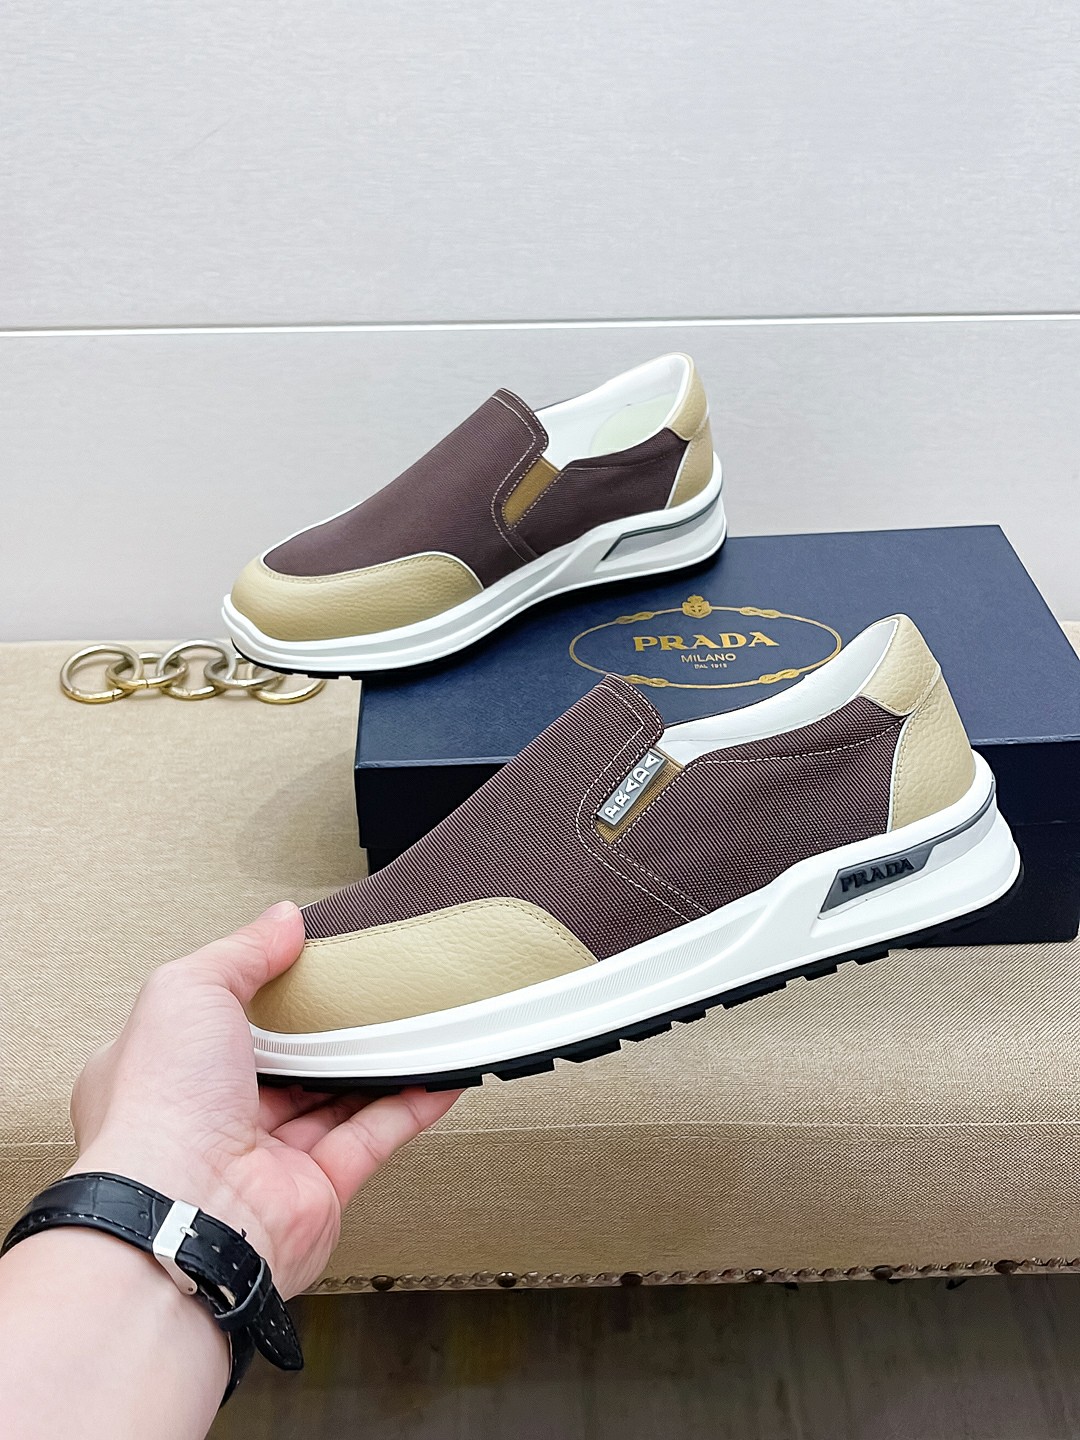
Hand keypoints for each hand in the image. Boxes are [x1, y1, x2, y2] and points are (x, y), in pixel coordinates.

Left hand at [68, 902, 458, 1297]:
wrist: (185, 1215)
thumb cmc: (160, 1111)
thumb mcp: (187, 991)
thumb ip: (241, 952)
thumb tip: (281, 921)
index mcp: (167, 1071)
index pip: (216, 1019)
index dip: (258, 990)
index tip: (303, 962)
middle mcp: (211, 1119)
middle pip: (282, 1061)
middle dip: (322, 1030)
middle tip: (364, 990)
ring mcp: (266, 1158)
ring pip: (333, 1098)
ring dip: (374, 1063)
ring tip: (412, 1021)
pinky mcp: (318, 1191)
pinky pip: (373, 1137)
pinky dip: (410, 1105)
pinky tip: (436, 1075)